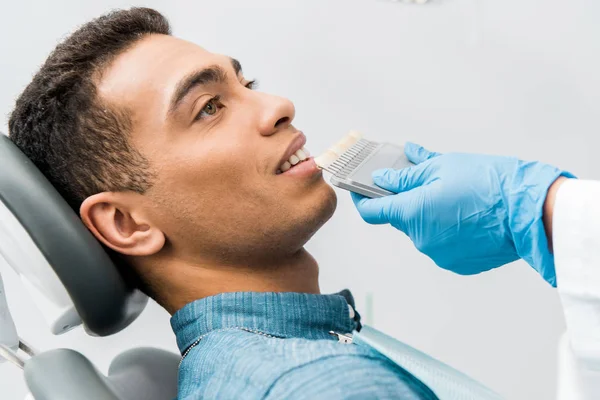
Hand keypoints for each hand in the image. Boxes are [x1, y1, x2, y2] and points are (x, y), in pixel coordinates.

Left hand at [352, 142, 572, 285]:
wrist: (529, 211)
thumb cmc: (488, 183)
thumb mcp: (442, 167)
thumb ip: (407, 175)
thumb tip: (384, 176)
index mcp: (411, 213)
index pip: (371, 211)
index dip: (362, 198)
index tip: (361, 189)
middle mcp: (420, 239)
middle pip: (402, 219)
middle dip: (410, 201)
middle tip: (431, 183)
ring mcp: (439, 254)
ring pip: (424, 231)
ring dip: (431, 216)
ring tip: (459, 199)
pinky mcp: (458, 264)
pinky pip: (442, 244)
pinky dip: (448, 231)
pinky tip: (469, 217)